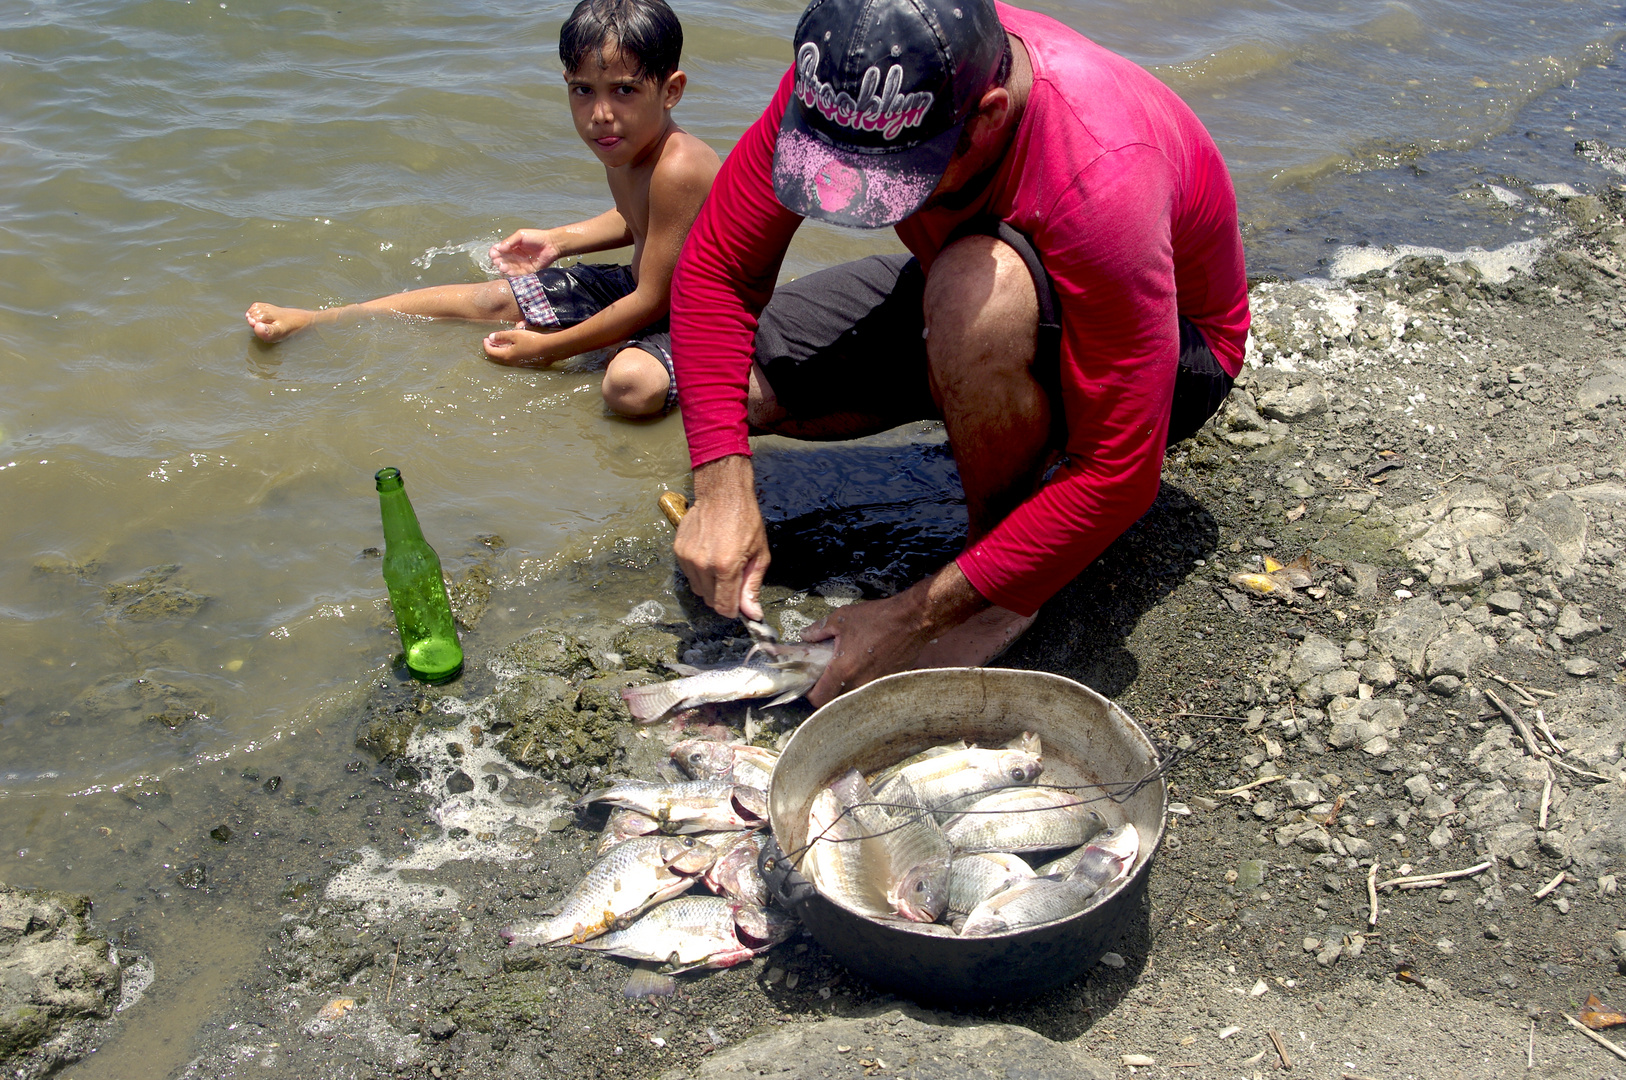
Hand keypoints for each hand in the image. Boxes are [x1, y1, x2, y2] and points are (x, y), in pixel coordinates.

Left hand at [483, 324, 560, 366]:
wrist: (549, 349)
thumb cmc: (532, 341)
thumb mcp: (515, 335)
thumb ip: (502, 336)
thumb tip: (491, 338)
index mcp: (507, 355)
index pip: (491, 352)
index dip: (486, 345)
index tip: (485, 338)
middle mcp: (511, 361)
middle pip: (497, 355)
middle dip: (494, 346)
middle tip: (492, 338)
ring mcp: (519, 362)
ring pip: (506, 354)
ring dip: (504, 346)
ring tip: (505, 337)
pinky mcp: (525, 361)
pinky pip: (514, 355)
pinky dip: (511, 348)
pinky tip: (516, 341)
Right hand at [489, 229, 559, 275]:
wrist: (552, 244)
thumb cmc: (536, 237)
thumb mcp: (521, 235)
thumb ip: (510, 241)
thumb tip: (500, 248)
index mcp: (512, 246)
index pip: (500, 250)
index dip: (495, 252)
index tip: (493, 253)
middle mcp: (515, 256)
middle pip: (503, 260)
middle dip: (498, 261)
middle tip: (497, 262)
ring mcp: (521, 264)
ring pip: (509, 268)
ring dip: (504, 268)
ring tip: (502, 267)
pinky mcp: (528, 271)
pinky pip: (518, 274)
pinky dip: (512, 274)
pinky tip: (509, 272)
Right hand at [673, 456, 768, 619]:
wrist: (722, 494)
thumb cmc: (745, 521)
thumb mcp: (760, 554)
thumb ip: (752, 586)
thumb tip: (752, 613)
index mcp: (726, 566)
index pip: (723, 607)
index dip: (732, 611)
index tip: (738, 606)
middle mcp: (703, 565)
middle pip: (710, 601)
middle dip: (723, 596)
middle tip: (734, 578)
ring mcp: (688, 558)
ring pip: (698, 590)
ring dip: (710, 585)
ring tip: (721, 564)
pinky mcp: (679, 551)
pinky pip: (689, 575)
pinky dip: (700, 573)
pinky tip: (710, 556)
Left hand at [802, 593, 933, 706]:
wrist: (913, 621)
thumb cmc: (878, 618)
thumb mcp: (842, 619)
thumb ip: (819, 630)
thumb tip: (806, 635)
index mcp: (843, 670)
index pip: (819, 698)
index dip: (810, 693)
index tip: (811, 682)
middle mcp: (859, 683)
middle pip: (834, 701)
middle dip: (828, 690)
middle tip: (826, 674)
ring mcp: (875, 685)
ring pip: (852, 695)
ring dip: (846, 686)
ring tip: (846, 668)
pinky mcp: (887, 682)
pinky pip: (869, 688)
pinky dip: (863, 681)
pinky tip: (864, 664)